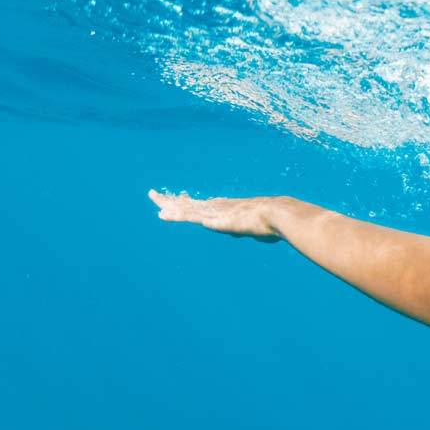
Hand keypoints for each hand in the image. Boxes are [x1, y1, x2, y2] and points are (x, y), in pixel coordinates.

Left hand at [150, 190, 286, 240]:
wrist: (277, 215)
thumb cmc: (274, 223)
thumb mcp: (263, 229)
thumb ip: (260, 232)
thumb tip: (268, 235)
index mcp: (227, 209)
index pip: (202, 205)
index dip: (188, 203)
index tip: (178, 197)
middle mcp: (218, 208)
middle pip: (189, 203)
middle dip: (172, 200)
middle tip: (154, 194)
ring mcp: (215, 212)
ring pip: (186, 208)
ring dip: (168, 204)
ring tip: (152, 196)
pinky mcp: (214, 219)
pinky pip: (189, 217)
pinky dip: (175, 216)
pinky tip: (162, 215)